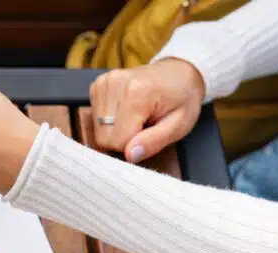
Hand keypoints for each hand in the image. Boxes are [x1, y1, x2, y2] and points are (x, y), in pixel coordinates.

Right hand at [89, 59, 205, 161]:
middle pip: (104, 137)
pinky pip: (95, 118)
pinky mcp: (97, 85)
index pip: (117, 141)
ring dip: (116, 129)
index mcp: (138, 92)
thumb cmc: (182, 99)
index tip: (148, 132)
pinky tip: (125, 110)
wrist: (178, 73)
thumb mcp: (179, 125)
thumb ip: (154, 142)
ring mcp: (104, 83)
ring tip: (136, 116)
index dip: (133, 145)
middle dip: (122, 138)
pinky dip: (110, 120)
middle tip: (143, 125)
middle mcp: (115, 84)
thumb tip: (130, 155)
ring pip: (97, 129)